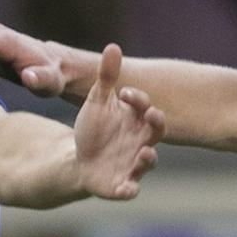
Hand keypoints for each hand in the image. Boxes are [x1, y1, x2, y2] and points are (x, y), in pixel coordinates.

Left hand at [71, 44, 163, 200]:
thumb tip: (113, 46)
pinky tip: (127, 189)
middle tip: (152, 114)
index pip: (145, 106)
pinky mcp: (122, 185)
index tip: (125, 93)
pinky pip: (130, 190)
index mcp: (137, 120)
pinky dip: (129, 190)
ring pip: (148, 162)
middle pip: (156, 132)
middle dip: (156, 124)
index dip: (139, 100)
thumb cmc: (95, 129)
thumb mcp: (97, 102)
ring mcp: (134, 164)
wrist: (80, 160)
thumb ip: (106, 77)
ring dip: (148, 158)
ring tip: (145, 153)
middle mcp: (141, 142)